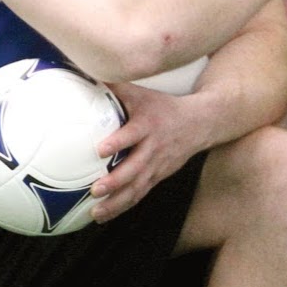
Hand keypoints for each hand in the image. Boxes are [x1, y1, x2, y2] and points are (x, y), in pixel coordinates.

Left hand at [86, 81, 200, 221]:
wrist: (201, 124)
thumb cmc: (164, 107)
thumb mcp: (143, 94)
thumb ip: (115, 87)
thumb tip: (85, 70)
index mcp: (149, 125)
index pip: (133, 134)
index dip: (118, 142)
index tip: (101, 150)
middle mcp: (154, 148)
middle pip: (136, 168)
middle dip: (116, 181)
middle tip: (96, 189)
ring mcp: (158, 165)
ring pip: (137, 187)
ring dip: (117, 201)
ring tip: (96, 212)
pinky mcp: (159, 176)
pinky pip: (140, 194)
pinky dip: (123, 206)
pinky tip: (104, 216)